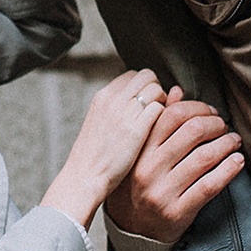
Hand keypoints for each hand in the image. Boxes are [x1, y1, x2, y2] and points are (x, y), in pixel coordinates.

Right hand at [40, 70, 168, 229]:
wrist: (85, 176)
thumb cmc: (93, 155)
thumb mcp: (99, 122)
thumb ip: (116, 107)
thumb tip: (137, 99)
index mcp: (103, 96)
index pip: (132, 74)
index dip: (144, 85)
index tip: (147, 99)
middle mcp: (114, 100)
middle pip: (146, 76)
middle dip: (157, 88)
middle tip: (158, 105)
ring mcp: (125, 113)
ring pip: (155, 89)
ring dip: (163, 101)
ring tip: (161, 118)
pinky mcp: (137, 129)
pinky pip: (160, 109)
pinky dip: (165, 115)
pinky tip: (161, 129)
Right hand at [103, 88, 242, 244]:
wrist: (129, 228)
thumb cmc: (137, 184)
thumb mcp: (139, 152)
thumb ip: (157, 123)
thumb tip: (177, 91)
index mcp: (139, 150)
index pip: (172, 116)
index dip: (197, 108)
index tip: (210, 111)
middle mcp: (148, 169)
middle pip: (191, 132)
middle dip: (215, 124)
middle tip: (224, 125)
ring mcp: (163, 191)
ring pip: (204, 157)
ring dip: (226, 144)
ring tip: (234, 140)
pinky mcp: (177, 212)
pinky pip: (209, 186)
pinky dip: (228, 170)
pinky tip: (237, 161)